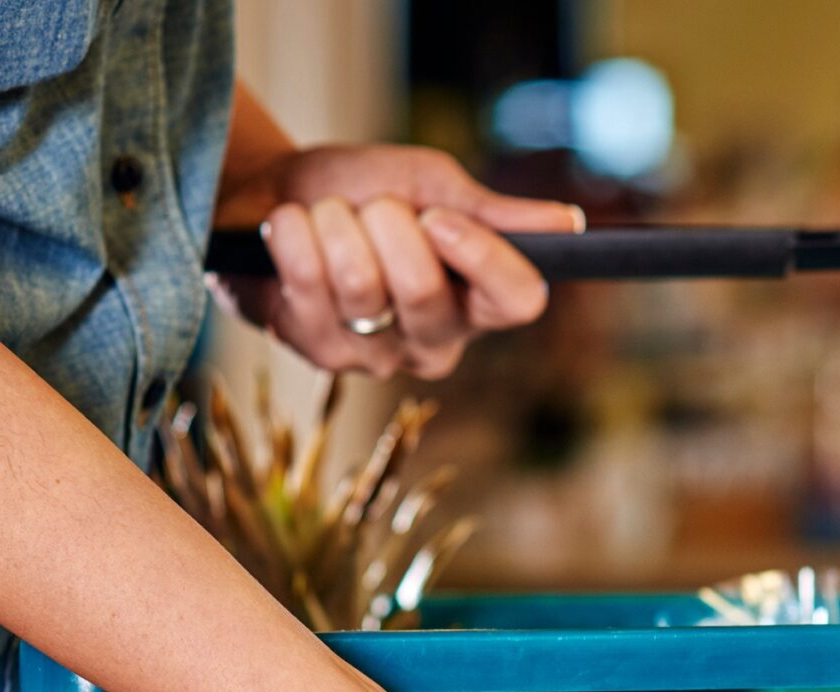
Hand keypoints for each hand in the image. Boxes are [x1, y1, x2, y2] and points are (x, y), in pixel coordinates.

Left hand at [214, 144, 581, 379]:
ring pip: (362, 288)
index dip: (482, 255)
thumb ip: (492, 212)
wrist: (270, 194)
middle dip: (386, 224)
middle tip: (368, 206)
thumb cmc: (358, 190)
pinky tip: (289, 229)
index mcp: (477, 301)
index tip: (439, 216)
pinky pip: (308, 286)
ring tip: (324, 215)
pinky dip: (293, 236)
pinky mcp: (318, 355)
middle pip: (427, 291)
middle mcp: (435, 342)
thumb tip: (569, 223)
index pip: (519, 300)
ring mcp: (376, 357)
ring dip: (334, 224)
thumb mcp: (430, 186)